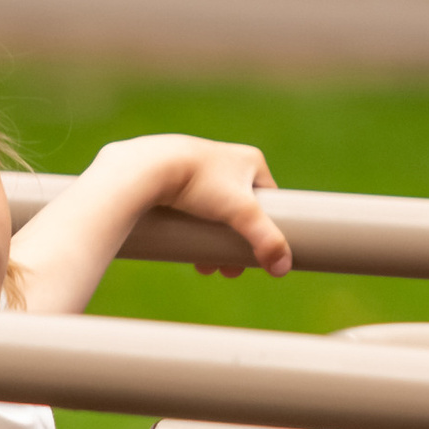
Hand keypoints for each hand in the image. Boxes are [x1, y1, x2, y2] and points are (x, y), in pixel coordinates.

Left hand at [9, 133, 289, 316]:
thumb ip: (266, 240)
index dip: (264, 231)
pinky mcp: (173, 174)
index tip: (254, 256)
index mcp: (250, 160)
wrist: (146, 167)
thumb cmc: (197, 183)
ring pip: (213, 212)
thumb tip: (282, 268)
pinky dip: (192, 227)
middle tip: (226, 270)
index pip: (269, 201)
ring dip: (212, 241)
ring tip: (204, 267)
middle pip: (239, 212)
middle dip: (234, 245)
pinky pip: (190, 205)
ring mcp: (198, 164)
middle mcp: (226, 158)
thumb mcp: (240, 213)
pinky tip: (186, 246)